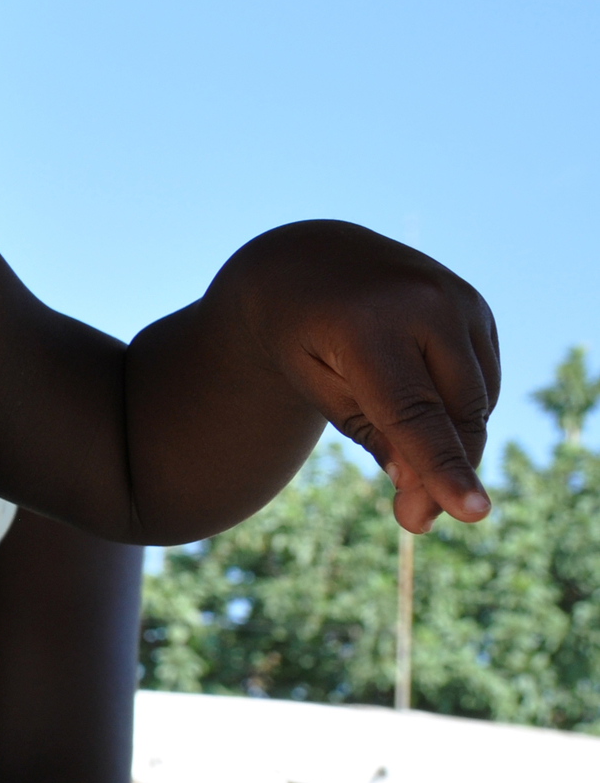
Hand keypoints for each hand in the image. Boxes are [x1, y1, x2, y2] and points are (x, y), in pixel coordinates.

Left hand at [234, 221, 498, 531]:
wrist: (307, 261)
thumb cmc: (299, 333)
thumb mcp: (312, 383)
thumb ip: (367, 432)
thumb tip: (422, 489)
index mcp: (367, 323)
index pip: (412, 412)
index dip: (442, 466)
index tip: (472, 512)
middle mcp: (425, 304)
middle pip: (458, 413)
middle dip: (445, 472)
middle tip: (414, 522)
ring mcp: (459, 300)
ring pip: (479, 401)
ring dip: (454, 443)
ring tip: (407, 469)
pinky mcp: (478, 308)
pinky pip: (482, 380)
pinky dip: (459, 408)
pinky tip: (420, 407)